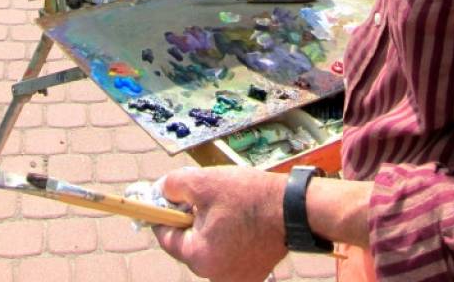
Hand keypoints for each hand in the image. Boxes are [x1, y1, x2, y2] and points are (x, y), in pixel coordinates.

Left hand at [153, 167, 286, 281]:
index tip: (160, 200)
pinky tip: (239, 220)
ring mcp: (234, 278)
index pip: (167, 237)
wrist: (293, 209)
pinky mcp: (250, 275)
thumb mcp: (204, 181)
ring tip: (226, 207)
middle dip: (190, 219)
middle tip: (201, 197)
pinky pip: (227, 255)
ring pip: (208, 249)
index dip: (162, 214)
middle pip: (188, 244)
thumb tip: (161, 191)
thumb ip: (174, 185)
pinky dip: (227, 239)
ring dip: (210, 229)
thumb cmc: (249, 196)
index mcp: (199, 256)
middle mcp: (214, 275)